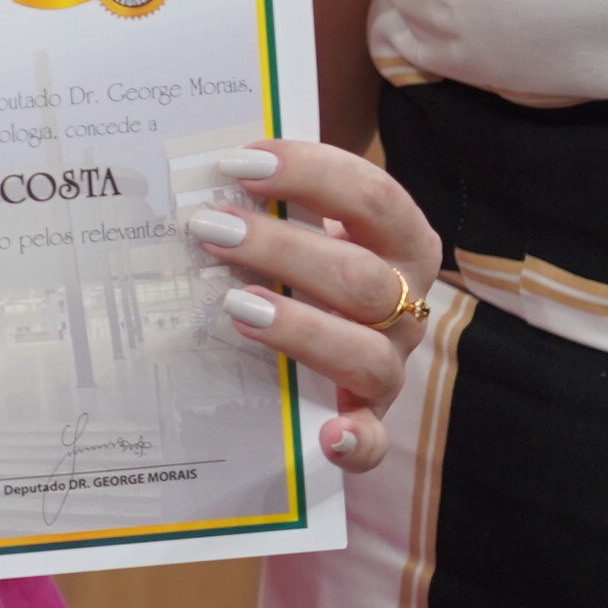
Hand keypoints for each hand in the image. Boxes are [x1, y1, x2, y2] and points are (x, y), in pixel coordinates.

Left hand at [180, 138, 438, 472]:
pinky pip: (375, 440)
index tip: (239, 164)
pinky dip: (359, 443)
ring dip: (302, 330)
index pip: (373, 198)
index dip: (311, 174)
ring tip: (235, 306)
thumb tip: (201, 165)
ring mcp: (391, 363)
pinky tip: (329, 438)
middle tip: (212, 229)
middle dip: (283, 250)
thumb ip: (276, 193)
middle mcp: (406, 303)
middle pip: (362, 278)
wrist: (339, 311)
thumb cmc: (314, 250)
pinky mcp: (369, 416)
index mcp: (401, 241)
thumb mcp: (309, 215)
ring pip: (366, 354)